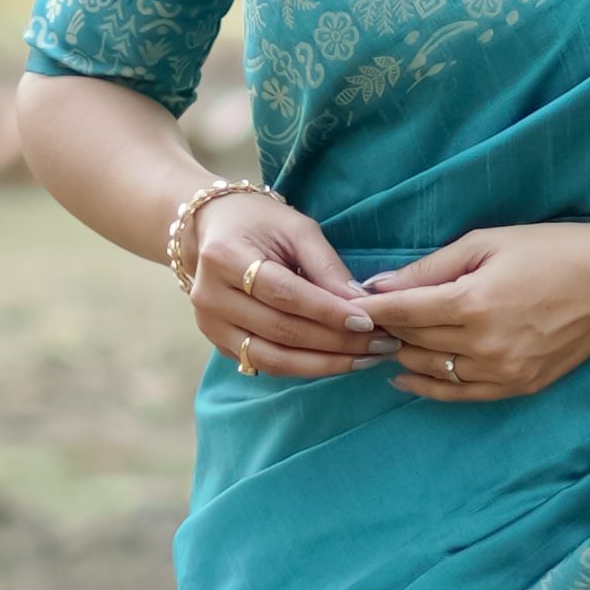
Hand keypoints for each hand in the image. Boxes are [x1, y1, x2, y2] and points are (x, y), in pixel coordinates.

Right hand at [189, 192, 376, 384]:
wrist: (211, 227)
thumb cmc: (259, 222)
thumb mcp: (296, 228)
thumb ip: (326, 265)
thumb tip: (360, 304)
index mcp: (225, 257)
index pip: (284, 294)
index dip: (328, 312)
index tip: (368, 322)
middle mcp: (210, 296)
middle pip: (280, 331)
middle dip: (336, 342)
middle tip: (380, 345)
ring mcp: (209, 324)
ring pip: (272, 359)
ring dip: (323, 364)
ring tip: (365, 359)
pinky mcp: (217, 342)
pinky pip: (264, 364)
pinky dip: (304, 367)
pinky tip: (337, 360)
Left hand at [359, 220, 589, 404]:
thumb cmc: (551, 250)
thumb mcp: (487, 243)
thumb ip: (430, 269)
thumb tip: (378, 286)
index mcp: (474, 302)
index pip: (402, 312)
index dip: (369, 309)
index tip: (347, 304)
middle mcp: (484, 344)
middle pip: (412, 342)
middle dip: (386, 329)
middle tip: (366, 318)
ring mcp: (501, 371)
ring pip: (429, 371)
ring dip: (403, 355)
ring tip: (388, 340)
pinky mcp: (516, 386)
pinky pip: (457, 395)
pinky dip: (426, 387)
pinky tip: (406, 377)